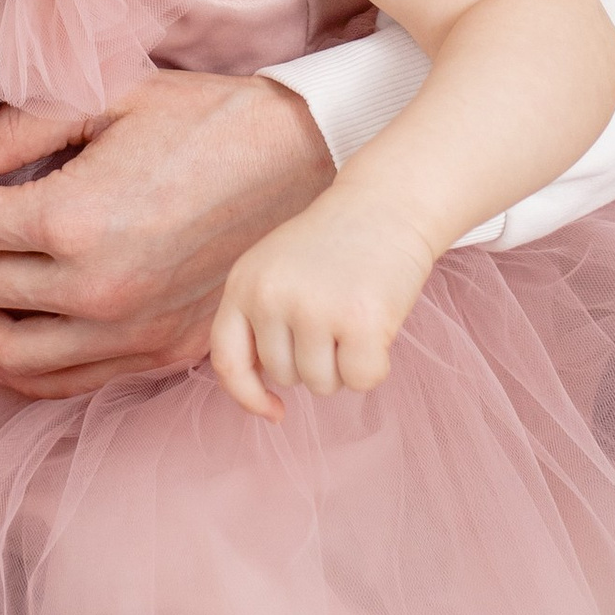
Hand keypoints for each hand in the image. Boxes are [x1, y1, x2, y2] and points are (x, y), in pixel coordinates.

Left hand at [0, 68, 333, 399]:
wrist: (306, 159)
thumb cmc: (206, 118)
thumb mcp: (108, 99)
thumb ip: (14, 133)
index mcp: (75, 219)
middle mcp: (96, 289)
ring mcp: (131, 332)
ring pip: (11, 352)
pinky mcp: (161, 353)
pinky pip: (70, 383)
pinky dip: (24, 373)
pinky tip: (1, 353)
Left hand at [210, 179, 441, 420]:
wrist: (387, 204)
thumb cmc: (333, 246)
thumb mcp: (277, 270)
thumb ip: (258, 319)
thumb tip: (257, 389)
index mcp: (244, 283)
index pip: (227, 360)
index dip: (247, 395)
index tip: (274, 410)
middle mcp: (271, 296)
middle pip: (285, 376)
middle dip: (314, 359)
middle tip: (334, 312)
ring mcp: (314, 308)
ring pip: (322, 384)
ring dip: (344, 363)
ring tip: (354, 313)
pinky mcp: (359, 322)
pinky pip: (362, 380)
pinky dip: (375, 365)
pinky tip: (379, 325)